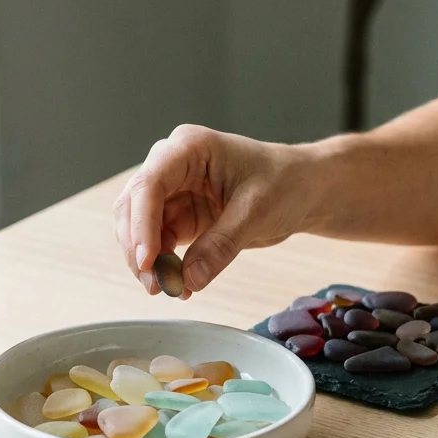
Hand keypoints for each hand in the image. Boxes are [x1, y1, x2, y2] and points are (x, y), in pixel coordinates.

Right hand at [113, 124, 308, 294]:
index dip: (142, 224)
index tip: (146, 260)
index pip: (150, 184)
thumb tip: (189, 278)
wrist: (304, 189)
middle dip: (138, 247)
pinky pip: (157, 242)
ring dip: (146, 260)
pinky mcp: (180, 215)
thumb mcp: (257, 211)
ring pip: (139, 228)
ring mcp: (173, 191)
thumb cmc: (286, 182)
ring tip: (166, 288)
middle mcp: (173, 166)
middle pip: (133, 206)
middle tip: (154, 284)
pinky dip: (162, 265)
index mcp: (189, 148)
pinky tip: (177, 284)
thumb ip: (221, 244)